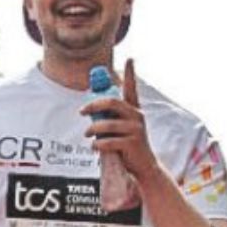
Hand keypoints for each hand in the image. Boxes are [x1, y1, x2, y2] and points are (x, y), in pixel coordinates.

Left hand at [77, 63, 155, 194]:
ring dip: (93, 129)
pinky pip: (108, 141)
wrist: (144, 167)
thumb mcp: (121, 129)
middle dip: (93, 105)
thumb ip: (110, 118)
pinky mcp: (132, 144)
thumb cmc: (129, 146)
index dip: (131, 73)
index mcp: (134, 110)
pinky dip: (98, 144)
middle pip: (112, 102)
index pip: (132, 88)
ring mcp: (135, 130)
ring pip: (107, 124)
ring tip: (88, 134)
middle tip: (81, 111)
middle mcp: (136, 117)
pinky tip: (95, 147)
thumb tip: (89, 110)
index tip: (130, 58)